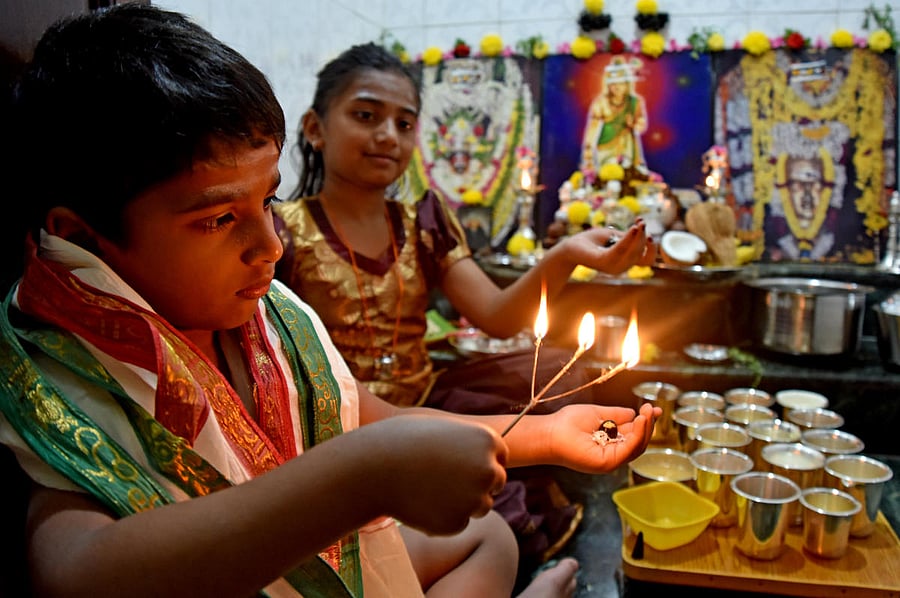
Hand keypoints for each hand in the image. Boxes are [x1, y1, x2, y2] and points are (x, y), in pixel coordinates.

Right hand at [371, 416, 507, 534]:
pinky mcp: (456, 523)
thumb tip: (482, 452)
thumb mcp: (440, 428)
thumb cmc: (401, 439)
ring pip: (480, 507)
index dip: (482, 460)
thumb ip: (466, 441)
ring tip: (427, 488)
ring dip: (462, 502)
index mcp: (487, 440)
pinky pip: (457, 523)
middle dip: (477, 484)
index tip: (463, 463)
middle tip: (445, 480)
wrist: (372, 466)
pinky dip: (443, 518)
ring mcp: (474, 499)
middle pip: (496, 483)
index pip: (500, 456)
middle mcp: (488, 470)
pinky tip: (419, 503)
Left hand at [544, 403, 660, 473]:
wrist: (551, 432)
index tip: (654, 409)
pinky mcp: (607, 463)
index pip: (634, 434)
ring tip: (647, 413)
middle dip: (648, 425)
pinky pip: (628, 450)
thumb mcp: (598, 414)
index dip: (645, 422)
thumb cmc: (568, 423)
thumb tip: (633, 412)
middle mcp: (612, 453)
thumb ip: (617, 415)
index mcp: (610, 442)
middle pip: (639, 442)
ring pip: (637, 447)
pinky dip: (637, 435)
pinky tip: (639, 421)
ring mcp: (610, 460)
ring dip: (645, 429)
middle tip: (650, 409)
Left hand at [561, 219, 656, 274]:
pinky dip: (628, 239)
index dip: (652, 249)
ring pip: (633, 252)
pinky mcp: (603, 261)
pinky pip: (620, 250)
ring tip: (638, 223)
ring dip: (638, 237)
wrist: (570, 246)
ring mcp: (612, 266)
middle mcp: (620, 267)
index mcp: (623, 262)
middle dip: (644, 236)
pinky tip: (633, 228)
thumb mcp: (612, 235)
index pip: (646, 260)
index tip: (651, 234)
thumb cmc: (590, 241)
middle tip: (641, 221)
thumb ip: (627, 236)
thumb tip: (641, 228)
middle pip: (641, 254)